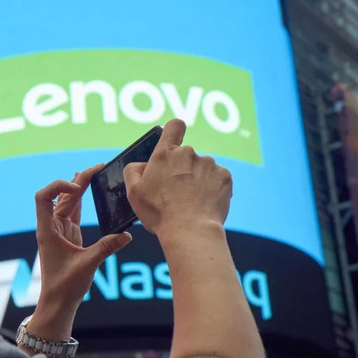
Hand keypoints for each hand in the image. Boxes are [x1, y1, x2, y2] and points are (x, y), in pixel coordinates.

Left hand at [34, 165, 132, 311]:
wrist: (57, 303)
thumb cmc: (65, 287)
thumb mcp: (88, 266)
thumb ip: (106, 248)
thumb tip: (127, 235)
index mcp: (48, 230)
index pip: (43, 198)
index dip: (57, 186)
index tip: (77, 187)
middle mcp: (52, 227)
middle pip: (61, 196)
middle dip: (78, 180)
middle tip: (98, 168)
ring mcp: (60, 230)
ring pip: (68, 202)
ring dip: (80, 187)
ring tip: (96, 172)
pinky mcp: (69, 235)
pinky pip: (74, 211)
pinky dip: (81, 199)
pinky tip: (88, 189)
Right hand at [123, 118, 232, 236]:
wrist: (190, 230)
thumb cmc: (159, 213)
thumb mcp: (134, 192)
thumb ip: (133, 171)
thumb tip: (142, 164)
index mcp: (165, 154)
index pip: (174, 126)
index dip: (174, 131)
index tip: (174, 142)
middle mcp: (188, 153)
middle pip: (186, 156)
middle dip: (183, 170)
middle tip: (177, 193)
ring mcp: (209, 164)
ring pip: (203, 169)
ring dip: (198, 181)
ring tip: (192, 202)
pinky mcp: (224, 177)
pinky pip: (217, 180)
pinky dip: (212, 189)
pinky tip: (205, 204)